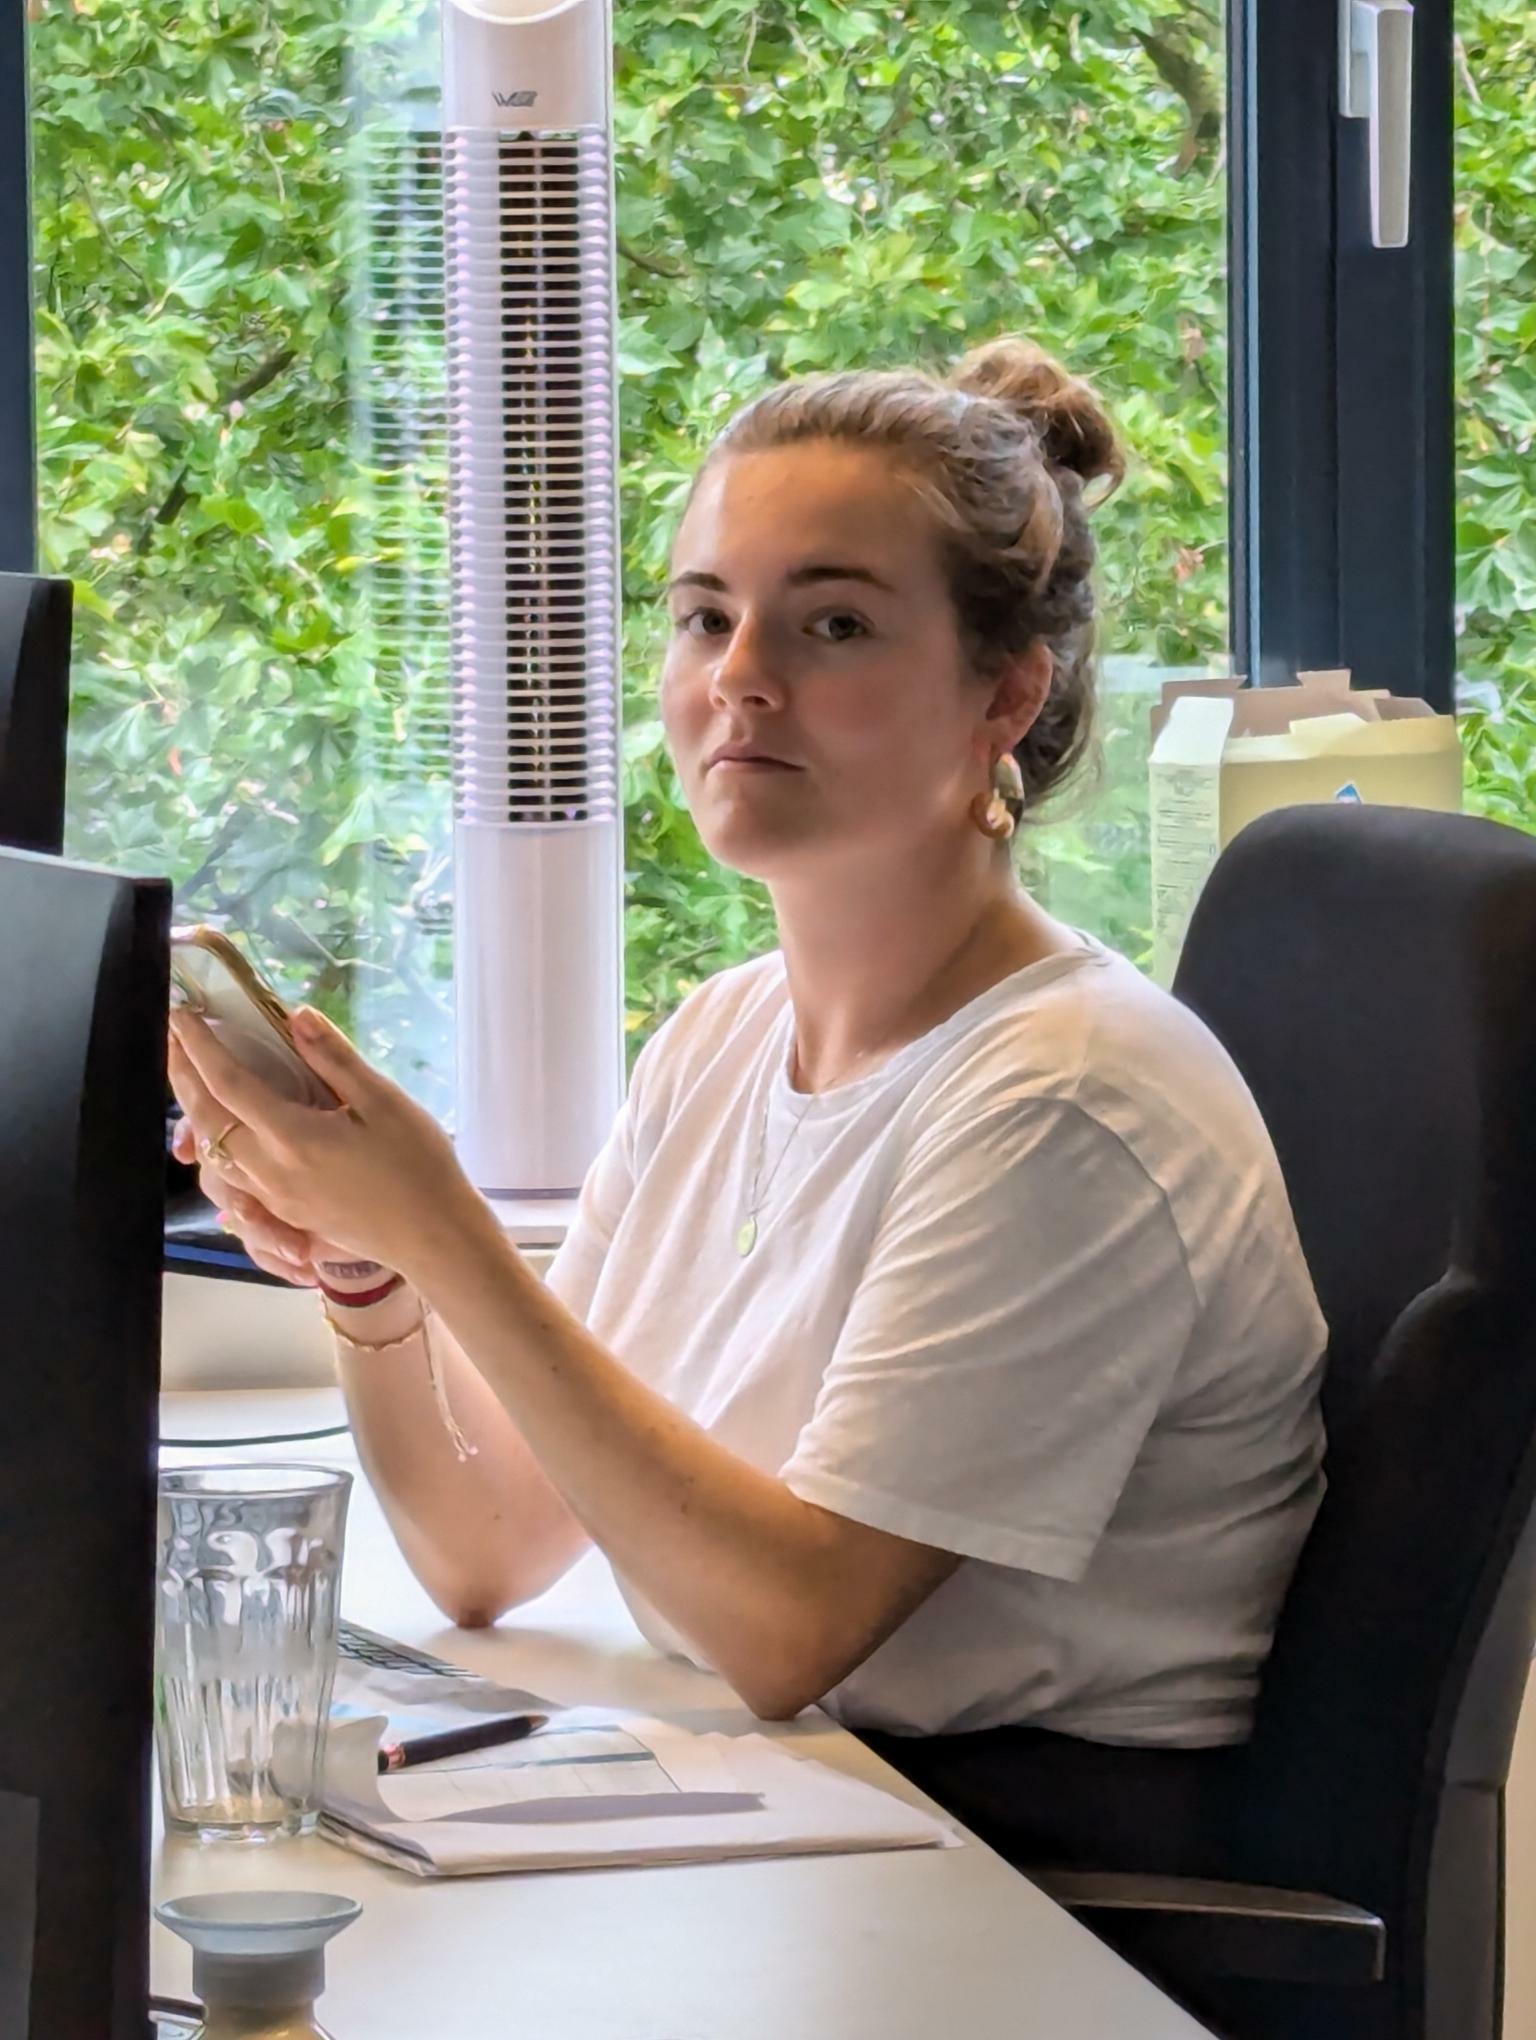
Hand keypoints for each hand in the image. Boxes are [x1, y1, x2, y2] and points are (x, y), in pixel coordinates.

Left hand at [166, 1005, 480, 1284]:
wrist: (434, 1237)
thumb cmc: (419, 1165)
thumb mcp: (384, 1102)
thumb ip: (334, 1059)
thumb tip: (296, 1014)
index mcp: (293, 1136)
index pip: (228, 1083)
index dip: (200, 1046)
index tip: (181, 1014)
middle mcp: (269, 1170)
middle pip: (206, 1119)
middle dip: (182, 1074)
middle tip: (175, 1037)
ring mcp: (273, 1197)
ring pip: (212, 1153)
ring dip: (195, 1111)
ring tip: (193, 1077)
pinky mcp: (284, 1212)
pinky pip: (231, 1176)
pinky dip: (216, 1144)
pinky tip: (226, 1130)